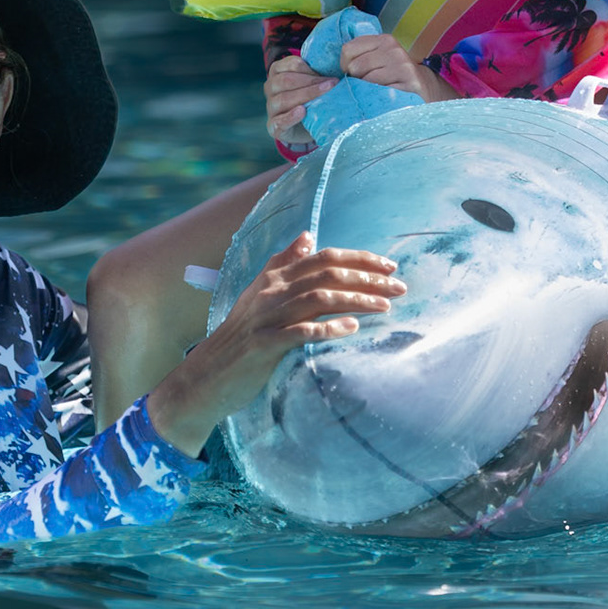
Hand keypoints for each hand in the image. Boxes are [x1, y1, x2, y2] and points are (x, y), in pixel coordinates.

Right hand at [146, 233, 402, 455]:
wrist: (208, 374)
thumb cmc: (241, 335)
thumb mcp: (259, 293)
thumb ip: (284, 263)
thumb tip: (307, 235)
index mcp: (274, 276)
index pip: (324, 256)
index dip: (360, 258)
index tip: (390, 266)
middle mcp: (271, 291)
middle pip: (327, 274)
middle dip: (368, 278)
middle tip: (399, 287)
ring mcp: (266, 317)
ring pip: (319, 299)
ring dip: (357, 300)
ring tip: (385, 306)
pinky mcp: (263, 345)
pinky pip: (301, 332)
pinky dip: (328, 328)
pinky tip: (350, 328)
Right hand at [264, 55, 333, 141]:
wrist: (308, 126)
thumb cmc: (313, 98)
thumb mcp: (315, 82)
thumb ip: (320, 72)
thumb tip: (338, 63)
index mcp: (278, 70)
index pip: (292, 65)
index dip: (310, 69)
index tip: (329, 75)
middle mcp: (270, 87)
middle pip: (286, 80)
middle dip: (311, 82)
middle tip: (332, 85)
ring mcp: (271, 107)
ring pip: (283, 99)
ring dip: (305, 97)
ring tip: (323, 98)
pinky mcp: (273, 126)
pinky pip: (278, 122)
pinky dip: (290, 117)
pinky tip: (302, 112)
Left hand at [339, 33, 456, 101]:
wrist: (424, 87)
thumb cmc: (393, 74)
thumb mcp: (379, 57)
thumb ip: (360, 55)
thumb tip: (331, 70)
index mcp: (384, 40)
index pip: (348, 49)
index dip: (345, 65)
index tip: (353, 73)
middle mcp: (394, 50)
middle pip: (355, 67)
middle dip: (356, 80)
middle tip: (367, 85)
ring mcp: (403, 68)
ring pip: (366, 82)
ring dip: (367, 92)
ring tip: (377, 92)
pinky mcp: (410, 86)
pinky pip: (381, 94)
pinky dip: (378, 100)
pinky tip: (386, 99)